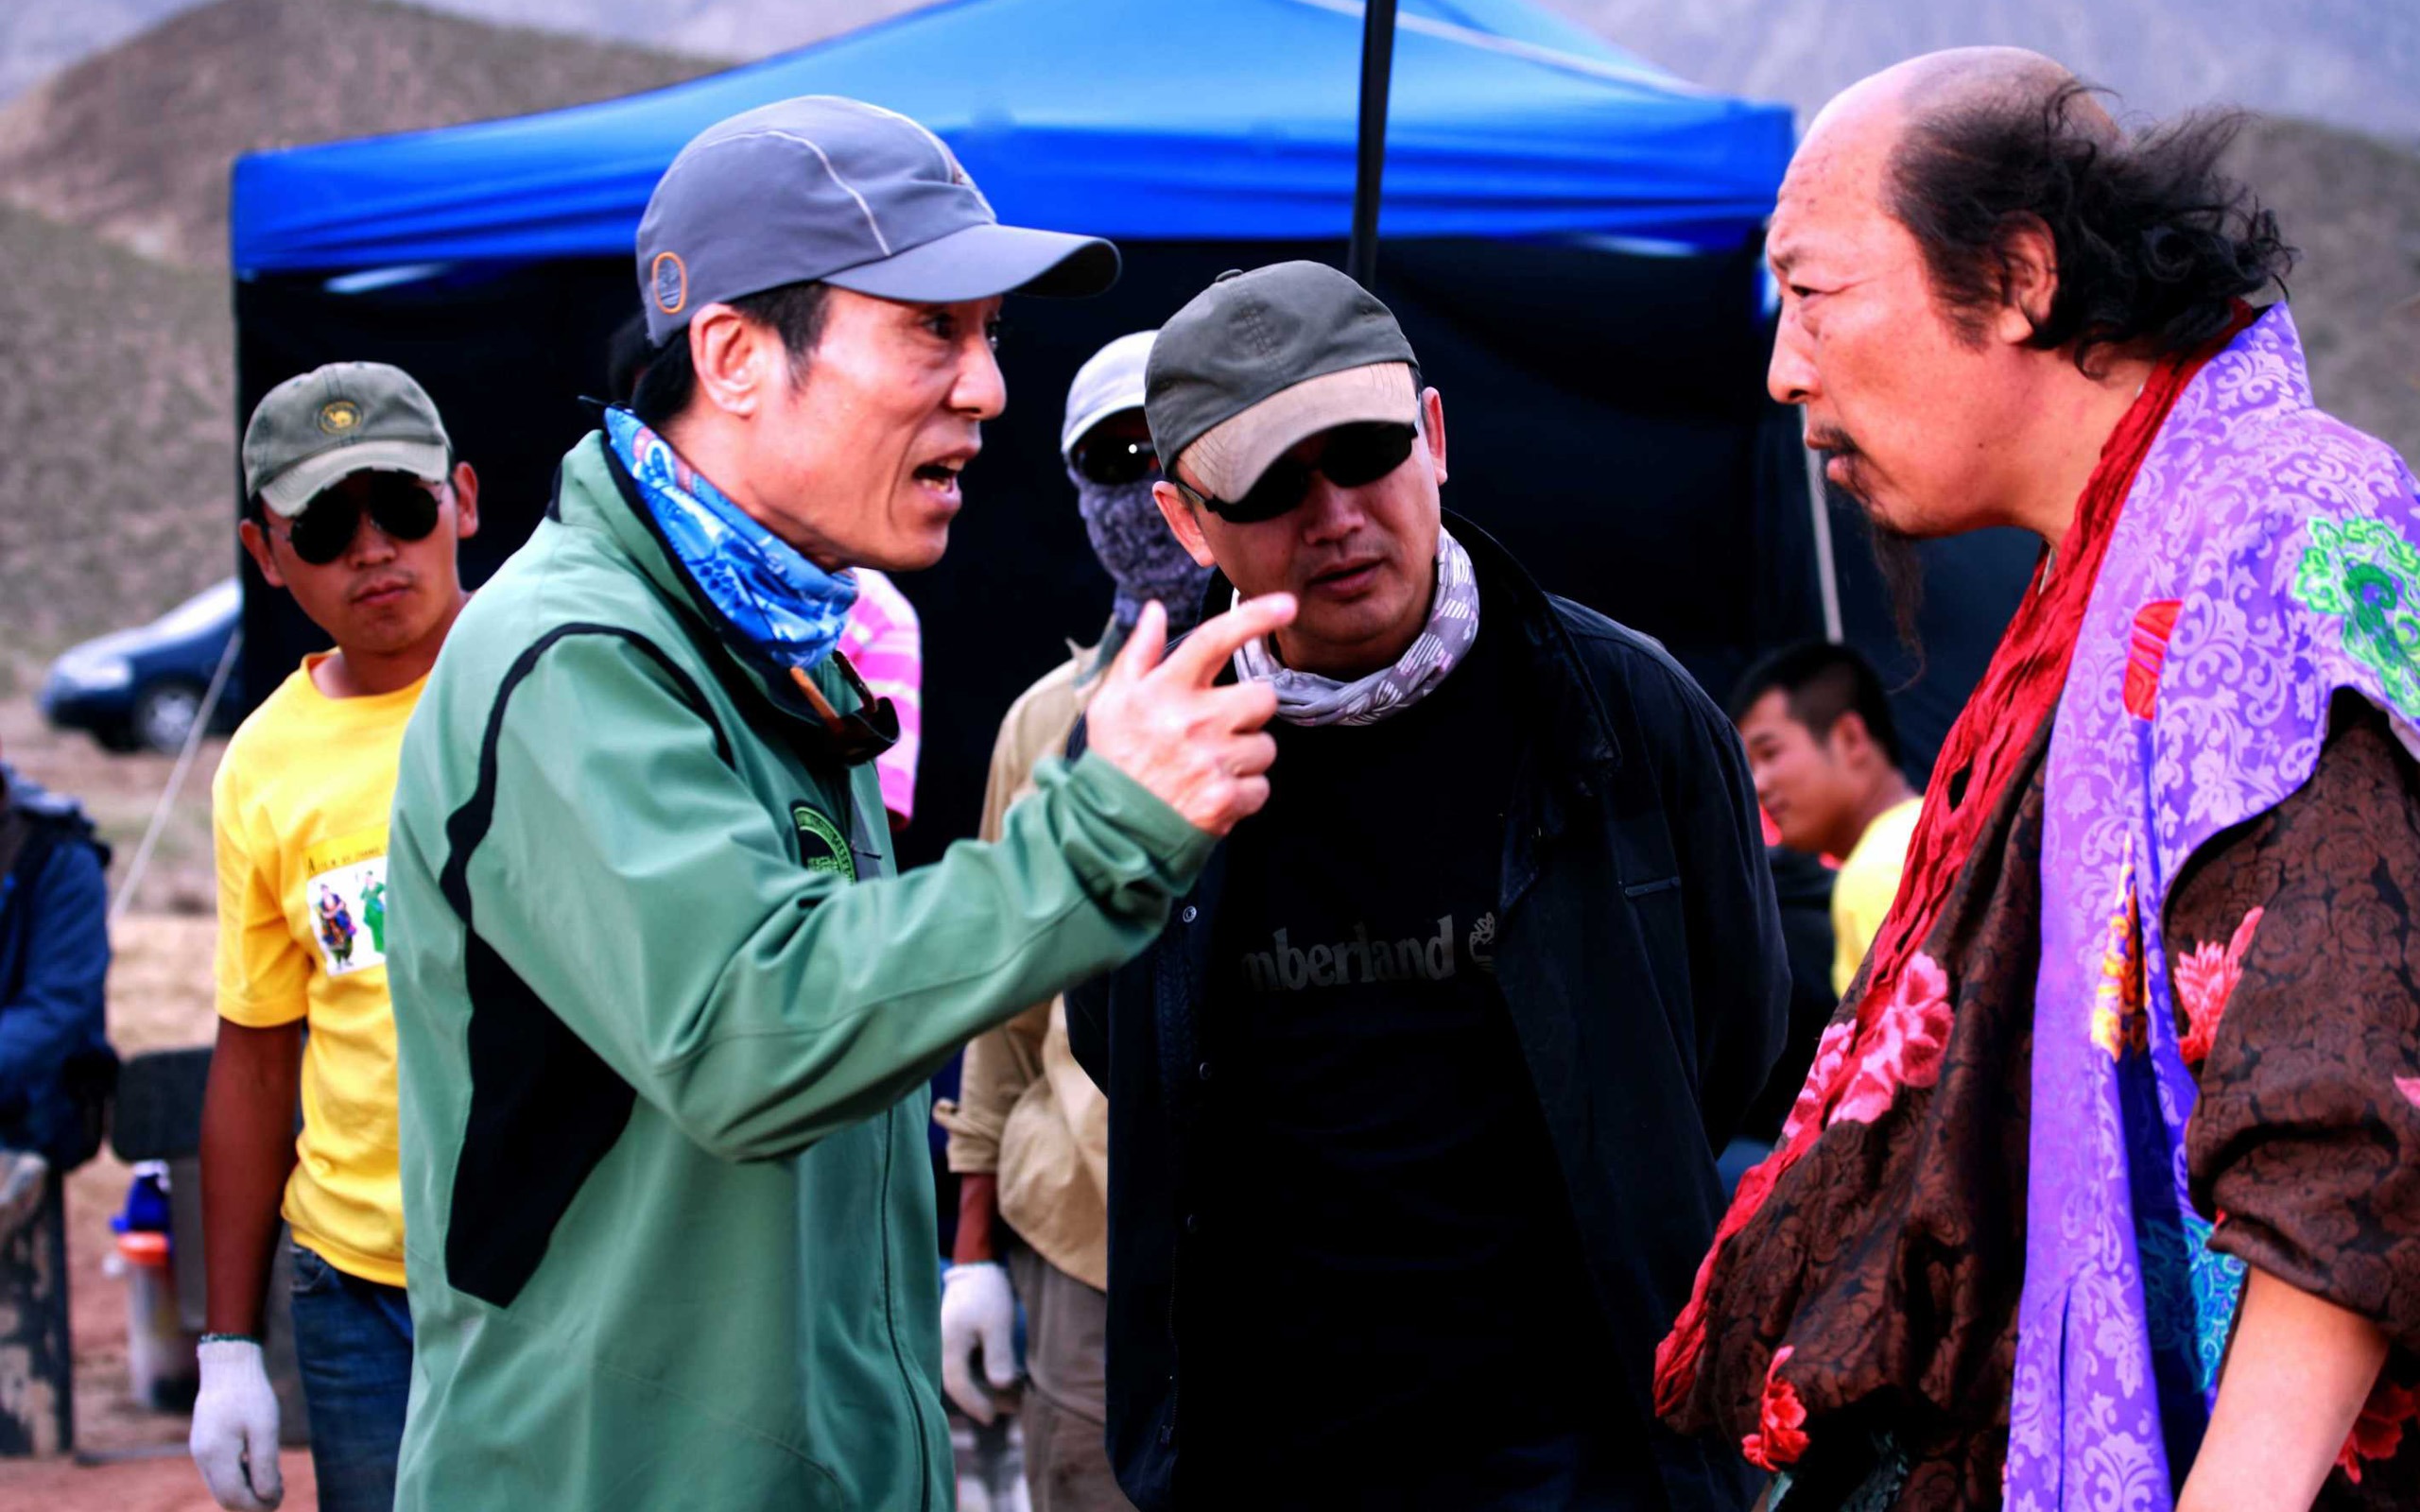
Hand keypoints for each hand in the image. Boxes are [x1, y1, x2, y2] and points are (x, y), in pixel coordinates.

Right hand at [190, 1337, 282, 1508]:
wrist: (228, 1366)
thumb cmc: (250, 1395)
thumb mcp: (265, 1429)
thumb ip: (265, 1465)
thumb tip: (267, 1498)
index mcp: (215, 1455)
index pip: (234, 1498)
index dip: (258, 1504)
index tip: (281, 1495)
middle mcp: (202, 1459)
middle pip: (226, 1498)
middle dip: (253, 1500)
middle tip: (280, 1484)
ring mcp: (200, 1453)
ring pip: (223, 1488)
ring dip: (248, 1488)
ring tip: (273, 1472)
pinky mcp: (204, 1446)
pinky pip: (220, 1474)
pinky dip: (240, 1476)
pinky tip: (259, 1461)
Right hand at [939, 1261, 1018, 1424]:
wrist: (976, 1272)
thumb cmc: (988, 1294)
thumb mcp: (998, 1322)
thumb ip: (998, 1354)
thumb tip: (1001, 1386)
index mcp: (947, 1343)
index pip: (957, 1384)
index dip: (974, 1404)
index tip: (991, 1418)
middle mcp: (939, 1348)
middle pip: (959, 1386)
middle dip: (985, 1399)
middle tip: (1014, 1405)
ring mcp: (943, 1348)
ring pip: (962, 1379)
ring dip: (986, 1389)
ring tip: (1017, 1394)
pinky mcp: (951, 1347)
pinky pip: (964, 1369)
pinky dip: (982, 1377)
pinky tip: (1006, 1379)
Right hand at [1085, 595, 1295, 836]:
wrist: (1109, 830)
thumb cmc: (1115, 760)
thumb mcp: (1113, 701)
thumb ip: (1137, 653)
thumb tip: (1154, 610)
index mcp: (1165, 690)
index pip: (1214, 640)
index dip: (1254, 617)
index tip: (1286, 605)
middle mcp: (1192, 721)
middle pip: (1262, 698)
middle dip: (1248, 713)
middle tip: (1217, 730)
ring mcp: (1211, 761)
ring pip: (1266, 746)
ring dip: (1246, 757)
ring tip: (1209, 767)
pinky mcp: (1225, 798)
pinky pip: (1262, 787)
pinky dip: (1243, 793)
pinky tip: (1213, 792)